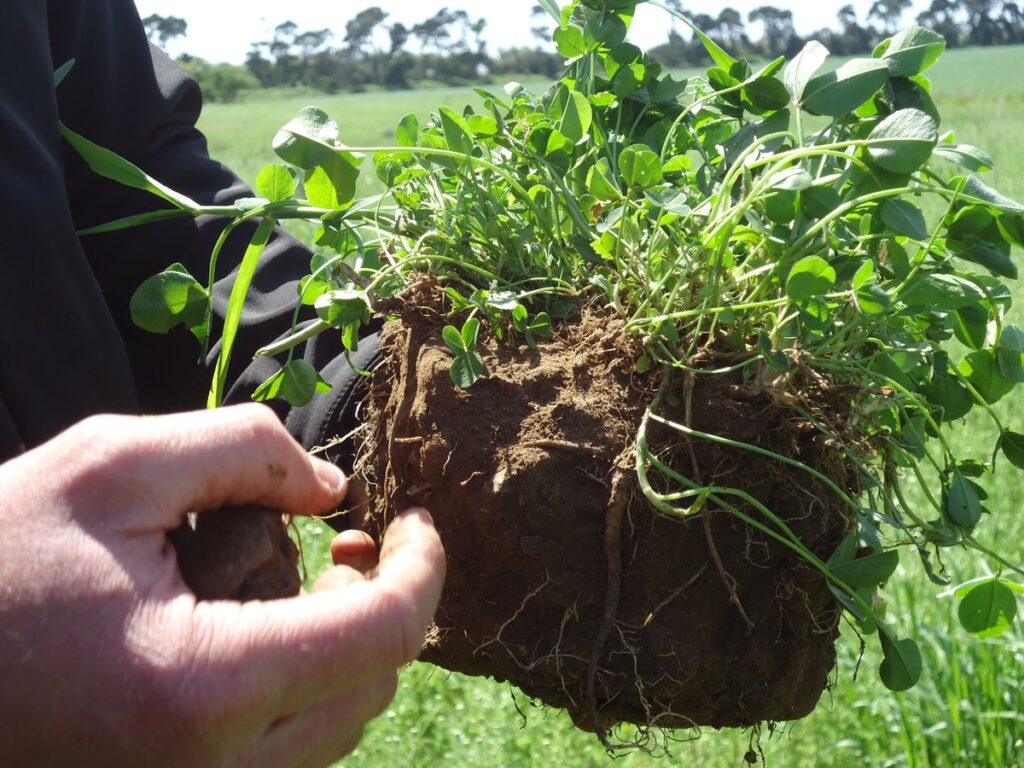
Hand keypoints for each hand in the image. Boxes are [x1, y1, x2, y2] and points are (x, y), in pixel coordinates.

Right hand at [0, 404, 444, 766]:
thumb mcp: (108, 469)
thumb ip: (241, 450)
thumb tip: (330, 488)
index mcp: (207, 690)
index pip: (384, 635)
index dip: (421, 565)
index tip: (413, 517)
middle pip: (371, 684)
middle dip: (379, 599)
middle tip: (342, 539)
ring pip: (336, 723)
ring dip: (340, 642)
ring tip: (288, 576)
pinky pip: (286, 750)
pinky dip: (299, 682)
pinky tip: (252, 626)